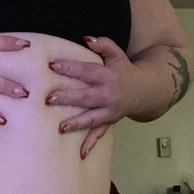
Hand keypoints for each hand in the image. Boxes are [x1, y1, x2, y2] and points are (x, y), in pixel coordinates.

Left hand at [46, 36, 138, 158]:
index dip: (70, 67)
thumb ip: (103, 45)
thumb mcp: (116, 55)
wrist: (145, 91)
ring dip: (76, 123)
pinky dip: (90, 145)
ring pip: (91, 118)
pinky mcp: (109, 122)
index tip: (52, 65)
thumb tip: (86, 38)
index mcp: (108, 75)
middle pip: (85, 96)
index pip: (86, 71)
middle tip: (48, 99)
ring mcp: (109, 111)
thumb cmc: (124, 71)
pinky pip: (99, 134)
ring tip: (61, 128)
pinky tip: (81, 155)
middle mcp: (108, 94)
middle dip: (67, 98)